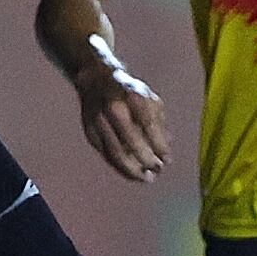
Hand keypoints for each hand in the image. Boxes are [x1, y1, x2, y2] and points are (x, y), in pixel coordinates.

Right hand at [72, 59, 169, 182]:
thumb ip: (160, 124)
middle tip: (156, 173)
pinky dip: (118, 165)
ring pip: (114, 150)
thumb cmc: (129, 91)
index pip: (148, 125)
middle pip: (129, 139)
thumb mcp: (149, 99)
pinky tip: (130, 172)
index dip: (159, 146)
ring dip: (131, 168)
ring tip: (145, 178)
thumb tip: (166, 151)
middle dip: (145, 159)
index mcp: (133, 96)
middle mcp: (113, 107)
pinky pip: (104, 152)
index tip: (167, 161)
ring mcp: (98, 118)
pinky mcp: (89, 129)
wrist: (95, 77)